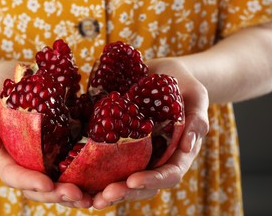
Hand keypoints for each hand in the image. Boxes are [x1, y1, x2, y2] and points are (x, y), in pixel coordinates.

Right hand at [0, 61, 92, 207]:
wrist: (19, 75)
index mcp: (3, 153)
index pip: (12, 174)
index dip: (28, 182)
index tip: (46, 183)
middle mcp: (24, 160)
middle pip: (36, 186)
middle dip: (55, 194)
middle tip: (76, 194)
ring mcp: (43, 156)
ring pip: (56, 182)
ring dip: (72, 193)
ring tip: (91, 198)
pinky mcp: (61, 147)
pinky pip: (70, 166)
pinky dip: (83, 177)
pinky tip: (100, 182)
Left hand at [93, 58, 208, 208]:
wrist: (161, 73)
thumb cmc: (183, 84)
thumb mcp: (195, 96)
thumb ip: (197, 118)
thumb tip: (189, 145)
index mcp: (177, 153)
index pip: (169, 174)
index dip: (152, 180)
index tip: (132, 181)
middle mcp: (156, 158)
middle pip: (143, 184)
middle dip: (124, 192)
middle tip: (103, 196)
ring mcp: (136, 153)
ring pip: (122, 178)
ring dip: (105, 190)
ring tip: (86, 197)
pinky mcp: (118, 143)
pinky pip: (106, 160)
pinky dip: (92, 170)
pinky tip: (74, 173)